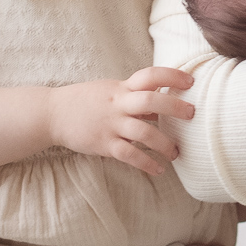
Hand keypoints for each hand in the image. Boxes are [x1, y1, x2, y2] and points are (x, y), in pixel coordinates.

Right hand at [47, 67, 194, 174]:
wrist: (53, 113)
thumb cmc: (86, 101)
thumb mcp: (111, 91)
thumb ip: (135, 97)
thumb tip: (164, 106)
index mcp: (121, 88)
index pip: (150, 75)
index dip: (172, 76)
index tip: (191, 81)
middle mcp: (118, 104)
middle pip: (150, 100)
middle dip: (174, 106)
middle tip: (192, 114)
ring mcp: (110, 124)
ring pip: (143, 132)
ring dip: (164, 143)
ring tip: (176, 153)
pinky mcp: (103, 144)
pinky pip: (128, 154)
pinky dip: (146, 163)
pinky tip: (158, 170)